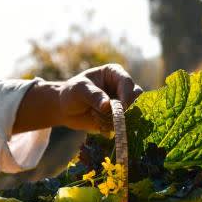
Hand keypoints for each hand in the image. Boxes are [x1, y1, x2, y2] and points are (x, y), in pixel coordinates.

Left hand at [12, 64, 143, 133]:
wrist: (65, 110)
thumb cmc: (72, 93)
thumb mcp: (80, 90)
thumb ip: (93, 95)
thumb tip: (107, 106)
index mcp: (114, 73)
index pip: (127, 82)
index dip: (127, 94)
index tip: (122, 106)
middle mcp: (122, 87)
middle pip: (136, 97)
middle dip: (126, 108)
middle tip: (115, 117)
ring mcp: (122, 103)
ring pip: (133, 112)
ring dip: (121, 119)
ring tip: (103, 121)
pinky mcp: (119, 117)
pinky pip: (125, 124)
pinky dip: (115, 127)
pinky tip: (102, 126)